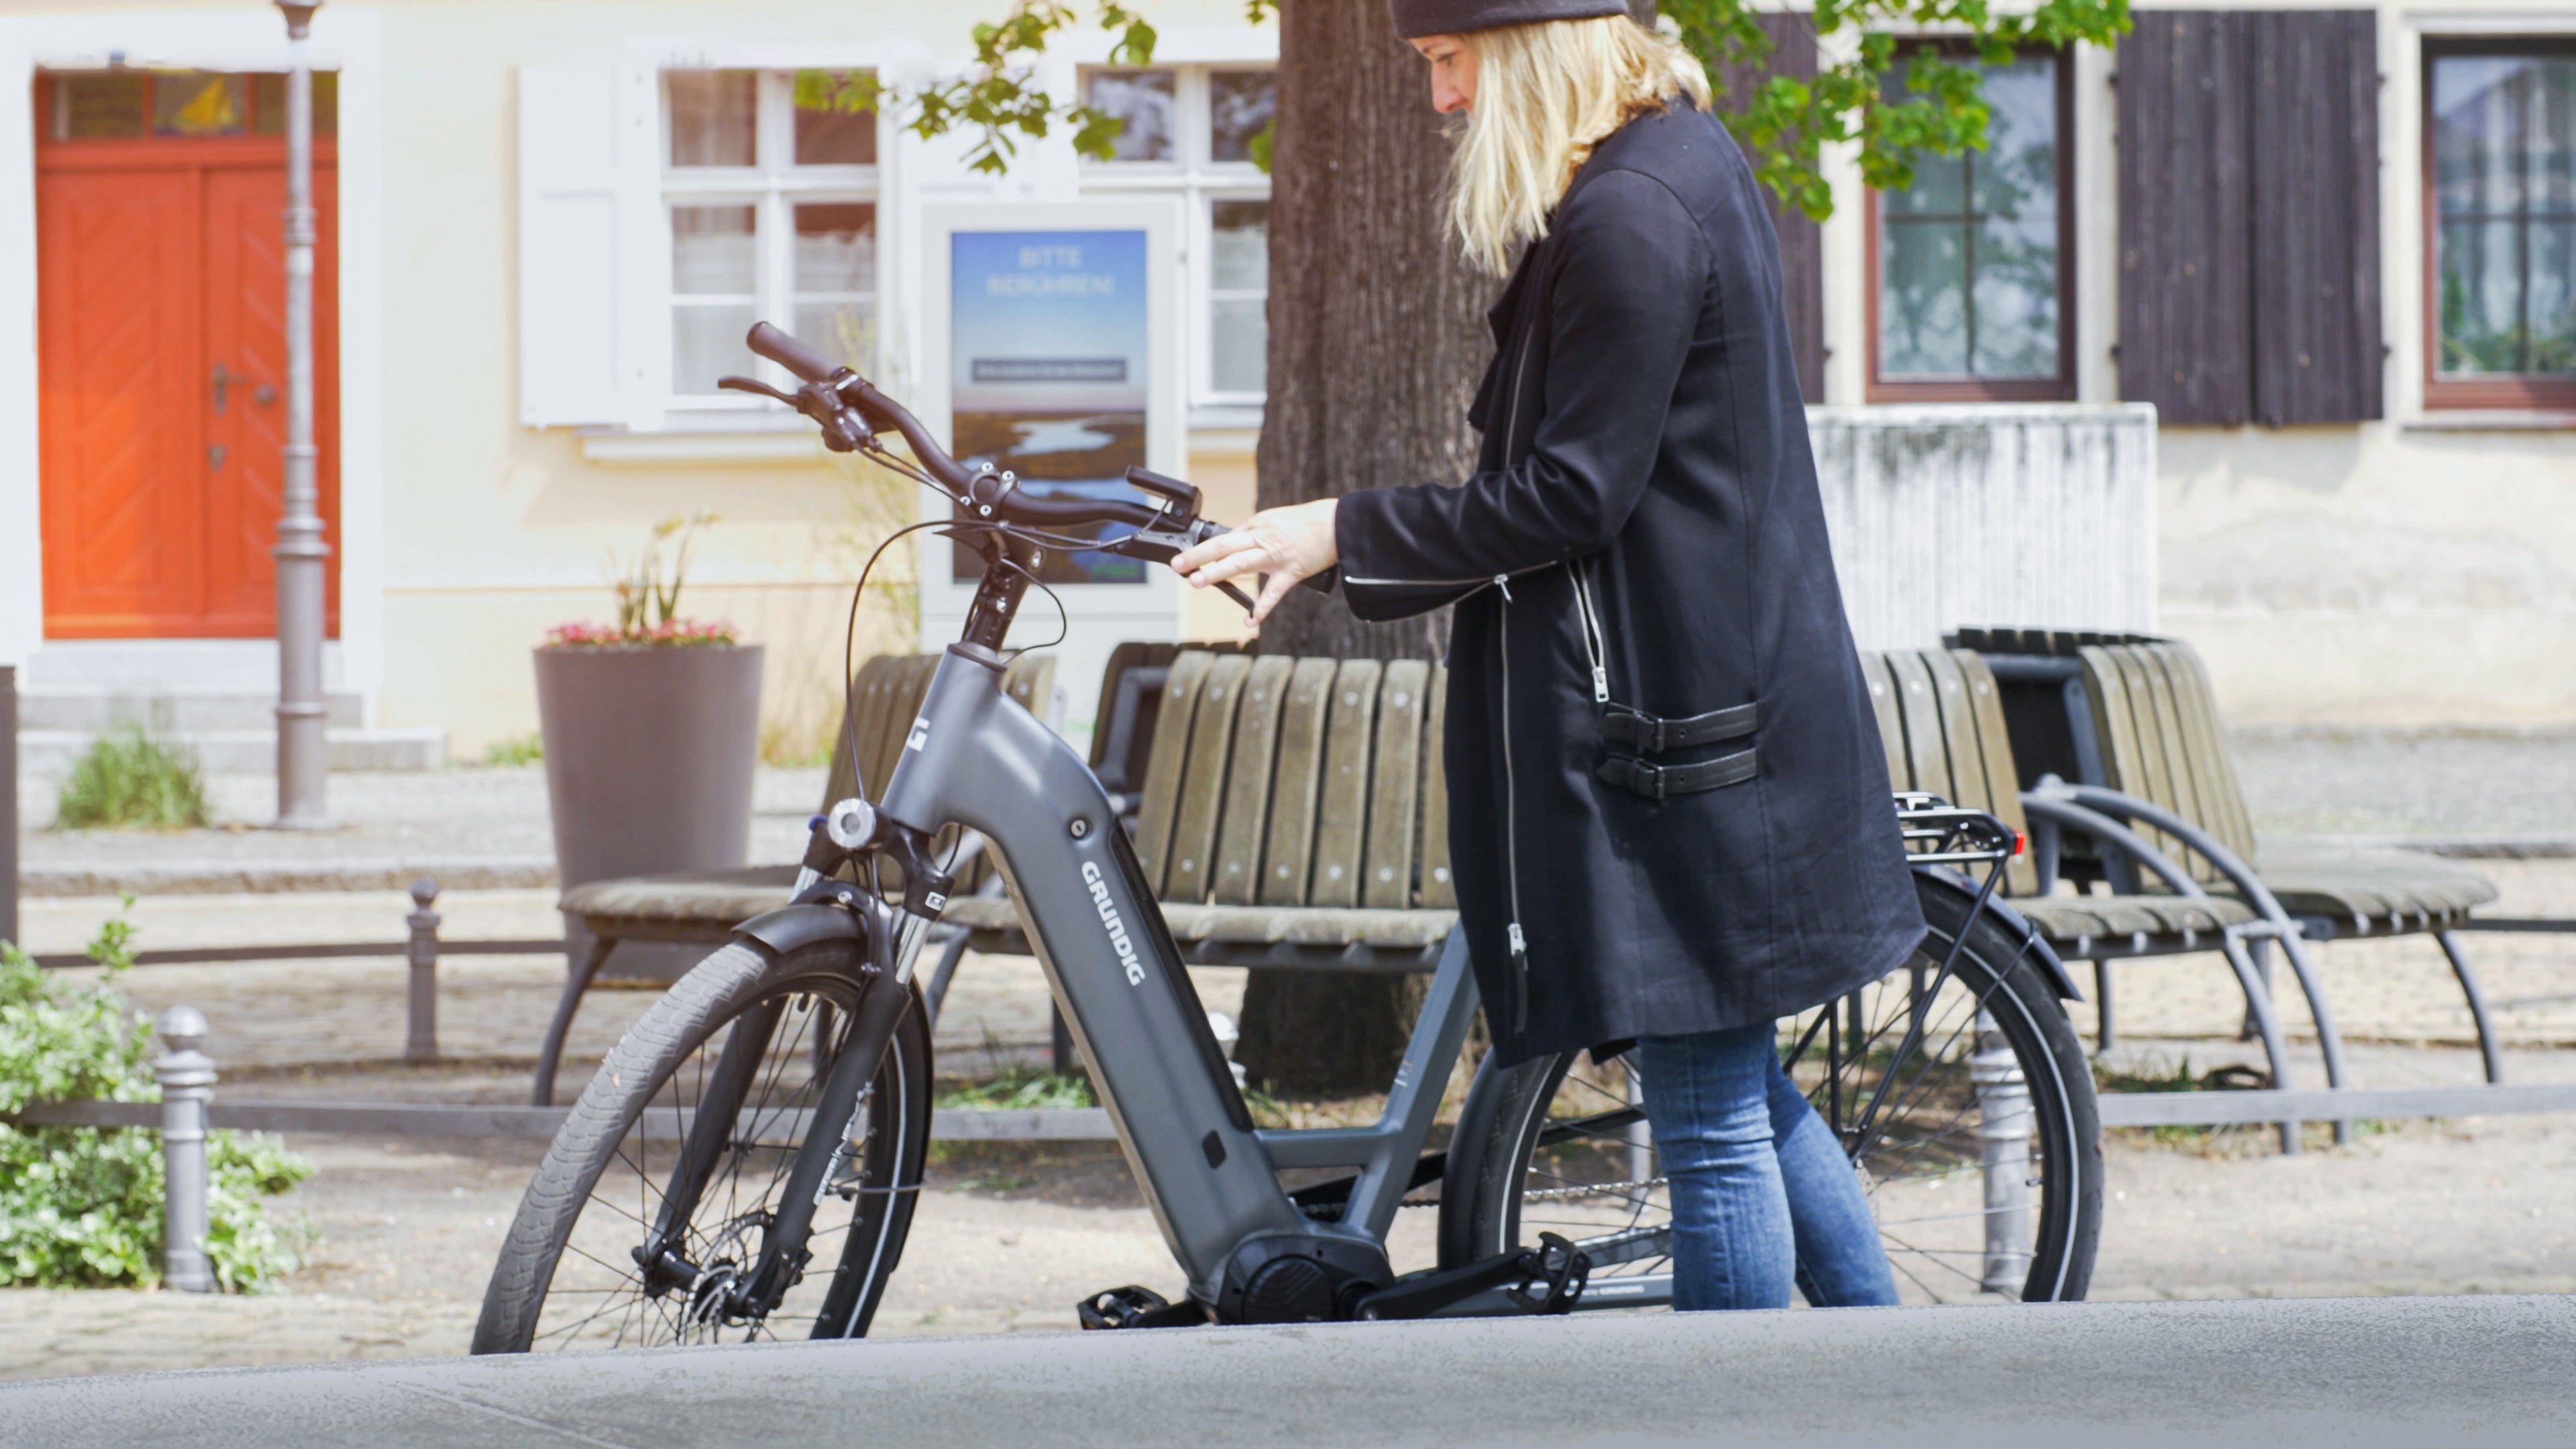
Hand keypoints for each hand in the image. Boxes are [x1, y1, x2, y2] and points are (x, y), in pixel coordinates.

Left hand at [1172, 499, 1339, 630]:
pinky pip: (1273, 593)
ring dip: (1216, 573)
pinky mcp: (1291, 572)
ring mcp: (1276, 556)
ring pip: (1240, 563)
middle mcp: (1263, 538)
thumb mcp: (1277, 519)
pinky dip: (1261, 609)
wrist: (1339, 524)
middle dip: (1198, 556)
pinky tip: (1249, 621)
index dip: (1205, 548)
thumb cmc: (1310, 522)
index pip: (1226, 537)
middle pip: (1223, 546)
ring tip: (1197, 582)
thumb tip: (1238, 544)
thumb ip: (1257, 532)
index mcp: (1258, 524)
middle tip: (1178, 565)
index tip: (1189, 557)